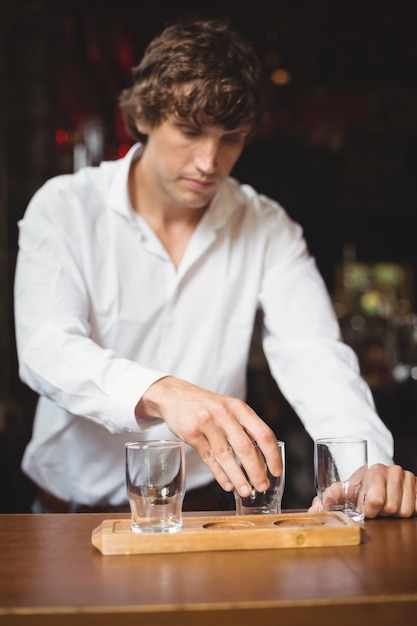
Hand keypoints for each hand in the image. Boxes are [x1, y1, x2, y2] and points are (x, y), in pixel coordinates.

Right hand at [135, 376, 282, 496]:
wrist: (174, 395)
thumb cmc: (206, 405)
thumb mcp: (229, 408)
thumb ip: (244, 427)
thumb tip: (263, 458)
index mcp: (239, 408)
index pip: (263, 433)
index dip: (272, 454)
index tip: (276, 471)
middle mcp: (224, 414)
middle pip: (245, 447)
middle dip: (256, 471)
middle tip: (262, 486)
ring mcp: (207, 423)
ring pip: (226, 455)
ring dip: (238, 477)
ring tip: (245, 491)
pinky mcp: (191, 433)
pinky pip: (209, 458)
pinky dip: (220, 474)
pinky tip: (227, 484)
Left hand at [309, 463, 416, 517]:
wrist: (378, 476)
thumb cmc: (360, 485)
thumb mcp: (344, 489)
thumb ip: (329, 498)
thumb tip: (314, 511)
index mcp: (375, 470)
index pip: (375, 500)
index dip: (368, 510)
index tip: (363, 509)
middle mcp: (394, 471)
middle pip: (390, 508)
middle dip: (380, 512)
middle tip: (374, 507)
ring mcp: (409, 479)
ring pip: (404, 511)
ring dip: (393, 514)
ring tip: (384, 506)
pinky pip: (416, 510)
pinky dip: (406, 512)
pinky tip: (397, 505)